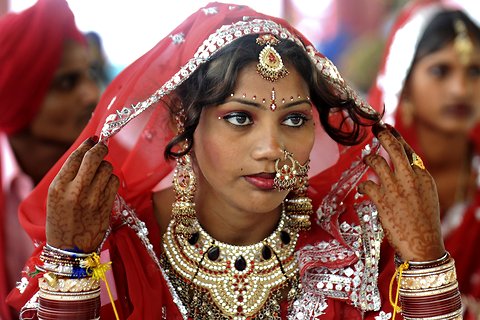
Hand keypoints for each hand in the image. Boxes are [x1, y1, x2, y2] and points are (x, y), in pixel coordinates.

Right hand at [46, 137, 118, 252]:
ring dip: (106, 166)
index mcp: (58, 187)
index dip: (86, 145)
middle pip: (94, 158)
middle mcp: (75, 191)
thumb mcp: (55, 197)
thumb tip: (86, 152)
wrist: (70, 250)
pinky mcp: (105, 206)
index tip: (92, 140)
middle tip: (103, 146)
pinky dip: (112, 179)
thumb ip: (69, 176)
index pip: (75, 157)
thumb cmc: (61, 220)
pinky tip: (106, 183)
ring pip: (107, 169)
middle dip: (101, 148)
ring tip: (101, 172)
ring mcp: (92, 199)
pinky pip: (114, 182)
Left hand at [358, 124, 444, 260]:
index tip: (387, 128)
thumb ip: (415, 179)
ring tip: (365, 159)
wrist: (424, 245)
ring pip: (377, 162)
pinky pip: (367, 184)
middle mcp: (410, 179)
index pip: (408, 151)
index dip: (396, 137)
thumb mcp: (427, 196)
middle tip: (374, 129)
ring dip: (369, 158)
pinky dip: (363, 185)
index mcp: (423, 177)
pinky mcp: (382, 201)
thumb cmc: (425, 223)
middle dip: (383, 136)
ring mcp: (396, 189)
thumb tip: (403, 166)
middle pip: (394, 149)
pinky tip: (363, 189)